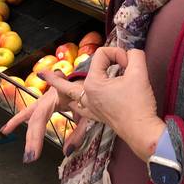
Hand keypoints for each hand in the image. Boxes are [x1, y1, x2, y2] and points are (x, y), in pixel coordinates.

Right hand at [0, 75, 90, 161]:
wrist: (90, 81)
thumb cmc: (90, 97)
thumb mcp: (88, 115)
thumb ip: (79, 134)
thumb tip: (66, 153)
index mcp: (57, 95)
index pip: (41, 117)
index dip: (36, 135)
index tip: (33, 153)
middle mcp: (48, 96)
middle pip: (34, 118)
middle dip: (31, 138)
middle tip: (30, 157)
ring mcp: (45, 98)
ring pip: (30, 114)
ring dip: (19, 125)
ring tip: (6, 133)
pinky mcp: (44, 103)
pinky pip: (29, 112)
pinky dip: (18, 119)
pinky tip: (7, 129)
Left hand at [45, 47, 165, 161]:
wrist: (141, 131)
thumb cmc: (138, 103)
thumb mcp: (139, 72)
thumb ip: (135, 55)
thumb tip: (131, 53)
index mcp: (93, 84)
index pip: (102, 56)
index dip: (118, 54)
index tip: (129, 63)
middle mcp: (87, 96)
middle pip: (67, 84)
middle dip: (55, 79)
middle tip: (41, 74)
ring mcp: (91, 108)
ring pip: (70, 99)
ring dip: (61, 93)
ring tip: (52, 89)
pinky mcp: (98, 117)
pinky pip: (80, 110)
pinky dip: (75, 105)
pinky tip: (74, 104)